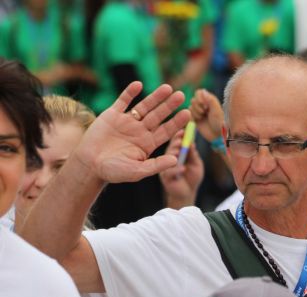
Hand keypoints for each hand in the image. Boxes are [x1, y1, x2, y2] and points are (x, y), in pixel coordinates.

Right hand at [74, 82, 189, 183]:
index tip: (187, 113)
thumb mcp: (137, 171)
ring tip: (168, 88)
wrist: (88, 165)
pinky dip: (130, 93)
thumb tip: (175, 160)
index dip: (176, 122)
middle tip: (182, 95)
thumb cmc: (113, 172)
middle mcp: (140, 131)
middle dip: (169, 106)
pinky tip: (138, 84)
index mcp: (148, 143)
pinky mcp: (112, 115)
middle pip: (158, 116)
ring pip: (144, 106)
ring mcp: (127, 122)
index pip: (166, 131)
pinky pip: (123, 101)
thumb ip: (156, 165)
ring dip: (155, 97)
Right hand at [159, 130, 204, 208]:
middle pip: (171, 147)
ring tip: (180, 150)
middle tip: (181, 137)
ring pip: (168, 158)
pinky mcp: (165, 177)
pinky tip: (183, 168)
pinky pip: (170, 172)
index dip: (180, 135)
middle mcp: (169, 158)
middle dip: (176, 142)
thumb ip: (194, 154)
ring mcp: (166, 167)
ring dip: (174, 153)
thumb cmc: (192, 177)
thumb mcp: (196, 164)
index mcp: (177, 152)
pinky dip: (177, 170)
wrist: (188, 193)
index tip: (185, 129)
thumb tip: (192, 142)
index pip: (177, 142)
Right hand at [190, 88, 223, 141]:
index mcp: (209, 99)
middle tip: (205, 112)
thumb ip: (210, 100)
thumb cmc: (219, 122)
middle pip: (193, 100)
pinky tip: (198, 121)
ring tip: (203, 118)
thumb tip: (203, 90)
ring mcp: (198, 111)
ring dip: (196, 113)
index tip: (205, 105)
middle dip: (198, 107)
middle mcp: (203, 104)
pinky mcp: (194, 119)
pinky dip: (192, 118)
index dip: (199, 98)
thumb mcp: (216, 110)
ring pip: (189, 108)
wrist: (217, 135)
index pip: (198, 93)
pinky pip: (188, 115)